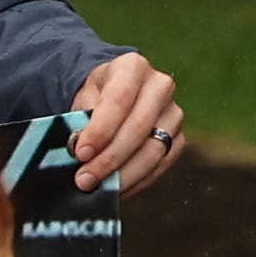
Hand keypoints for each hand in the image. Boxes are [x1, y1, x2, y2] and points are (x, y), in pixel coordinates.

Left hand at [67, 48, 185, 194]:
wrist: (112, 94)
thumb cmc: (93, 97)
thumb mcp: (81, 98)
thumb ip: (79, 120)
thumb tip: (76, 152)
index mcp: (133, 67)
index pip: (119, 100)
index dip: (100, 130)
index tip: (80, 153)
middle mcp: (161, 86)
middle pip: (139, 127)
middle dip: (109, 158)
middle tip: (84, 179)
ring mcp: (174, 112)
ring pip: (154, 149)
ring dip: (123, 174)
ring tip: (97, 188)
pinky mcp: (179, 137)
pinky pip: (162, 163)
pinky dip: (138, 180)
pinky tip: (116, 189)